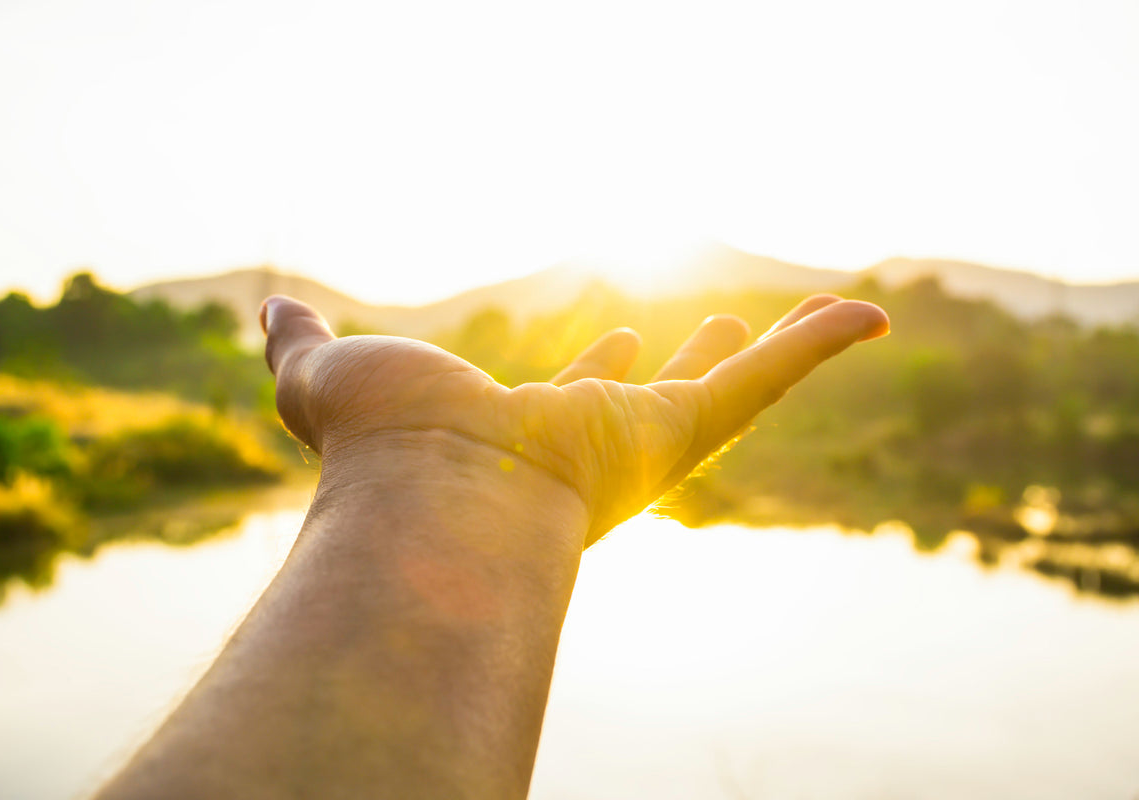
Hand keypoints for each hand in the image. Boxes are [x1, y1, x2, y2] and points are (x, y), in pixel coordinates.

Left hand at [261, 294, 887, 545]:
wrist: (426, 500)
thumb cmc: (373, 449)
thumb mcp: (324, 377)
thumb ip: (297, 343)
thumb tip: (268, 306)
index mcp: (531, 438)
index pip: (578, 398)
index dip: (597, 368)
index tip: (607, 339)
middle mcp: (597, 448)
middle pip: (661, 398)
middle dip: (687, 366)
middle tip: (715, 336)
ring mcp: (648, 441)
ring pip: (738, 388)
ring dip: (783, 353)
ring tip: (827, 317)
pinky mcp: (686, 428)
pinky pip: (774, 378)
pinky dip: (822, 344)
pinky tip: (870, 313)